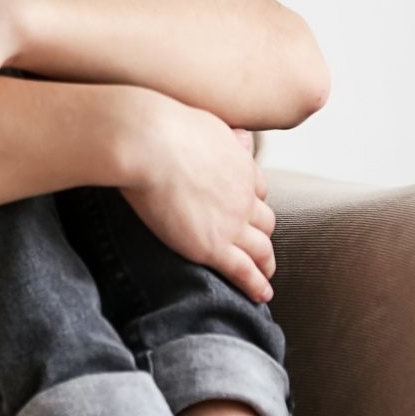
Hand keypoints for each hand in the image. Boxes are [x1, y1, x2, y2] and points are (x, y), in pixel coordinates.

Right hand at [114, 93, 275, 302]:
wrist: (148, 142)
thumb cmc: (165, 125)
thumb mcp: (206, 120)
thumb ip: (225, 134)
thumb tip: (239, 135)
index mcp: (241, 164)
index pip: (258, 189)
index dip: (254, 202)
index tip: (248, 211)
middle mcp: (244, 195)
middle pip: (264, 220)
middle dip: (263, 234)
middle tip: (260, 247)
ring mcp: (231, 222)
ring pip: (261, 248)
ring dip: (265, 263)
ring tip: (266, 275)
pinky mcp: (213, 245)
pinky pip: (243, 271)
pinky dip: (256, 284)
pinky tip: (261, 295)